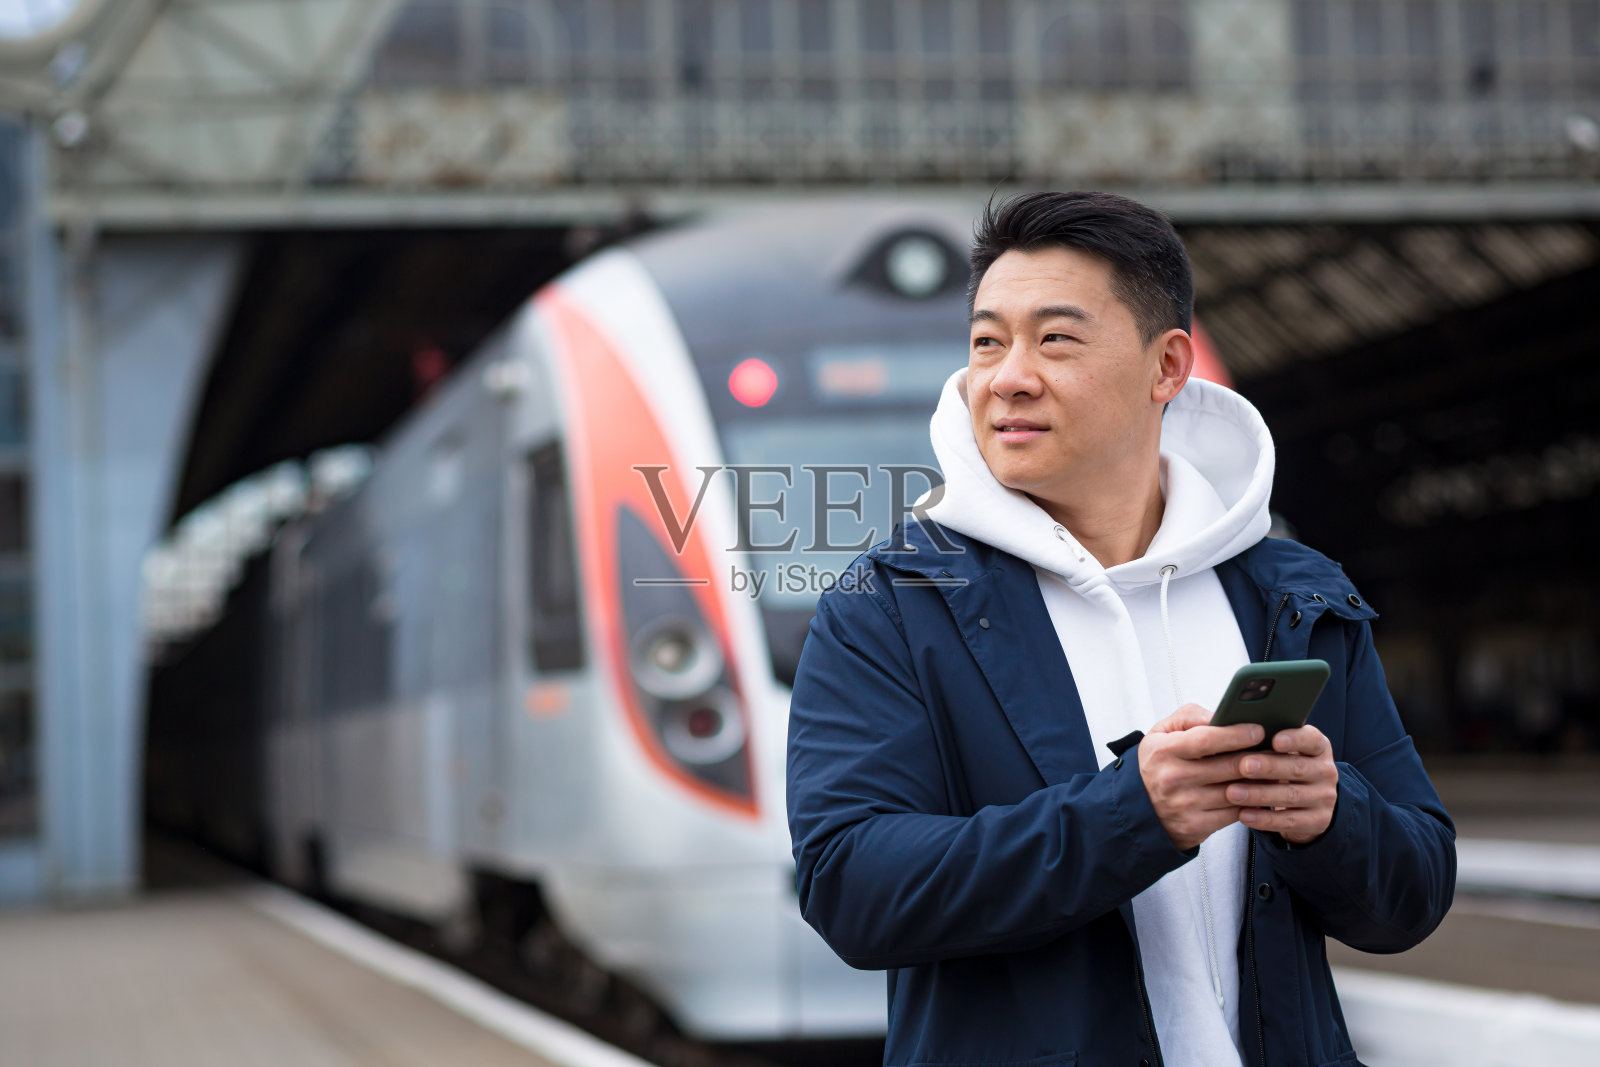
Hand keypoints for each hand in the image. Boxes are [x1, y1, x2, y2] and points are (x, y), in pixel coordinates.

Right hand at [1139, 704, 1263, 850]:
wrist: (1140, 807)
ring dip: (1261, 781)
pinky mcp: (1195, 826)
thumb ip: (1190, 717)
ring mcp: (1184, 805)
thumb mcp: (1162, 732)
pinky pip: (1235, 813)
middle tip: (1277, 749)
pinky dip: (1252, 802)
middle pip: (1228, 766)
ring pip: (1237, 791)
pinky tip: (1261, 792)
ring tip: (1275, 769)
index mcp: (1163, 751)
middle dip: (1257, 757)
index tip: (1259, 730)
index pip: (1206, 740)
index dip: (1236, 734)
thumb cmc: (1159, 762)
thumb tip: (1222, 716)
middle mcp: (1172, 779)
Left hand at [1226, 725, 1338, 844]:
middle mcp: (1325, 771)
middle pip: (1297, 768)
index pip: (1311, 739)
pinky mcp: (1318, 821)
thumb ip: (1267, 741)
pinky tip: (1243, 815)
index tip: (1274, 740)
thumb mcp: (1284, 752)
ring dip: (1259, 795)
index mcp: (1318, 747)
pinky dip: (1264, 819)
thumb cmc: (1285, 767)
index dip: (1294, 739)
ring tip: (1232, 792)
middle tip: (1243, 766)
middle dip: (1268, 767)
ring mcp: (1324, 797)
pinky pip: (1289, 821)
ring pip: (1291, 796)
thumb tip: (1233, 731)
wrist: (1309, 803)